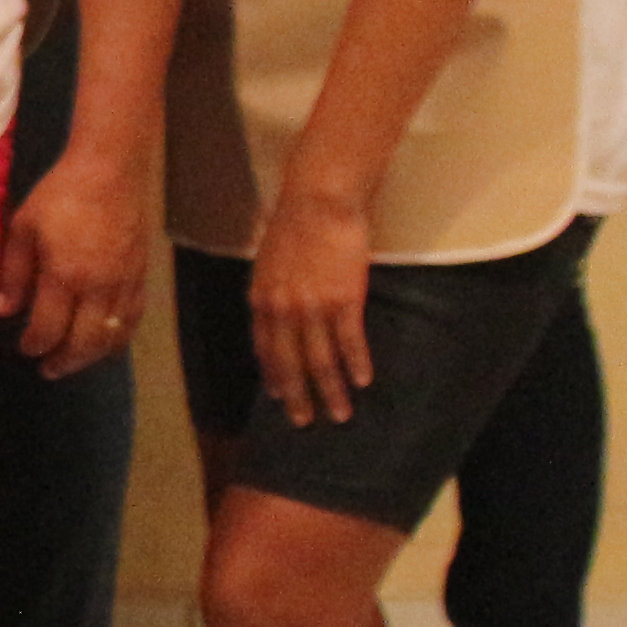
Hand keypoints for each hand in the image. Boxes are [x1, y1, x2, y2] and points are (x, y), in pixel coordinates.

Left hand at [0, 150, 147, 375]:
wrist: (111, 170)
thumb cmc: (60, 195)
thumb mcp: (23, 229)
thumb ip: (13, 273)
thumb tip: (1, 311)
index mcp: (65, 276)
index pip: (48, 328)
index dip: (35, 345)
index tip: (24, 350)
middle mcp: (99, 287)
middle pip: (84, 342)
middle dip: (64, 361)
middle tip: (48, 369)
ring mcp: (125, 283)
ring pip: (113, 335)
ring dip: (92, 356)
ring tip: (74, 362)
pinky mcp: (142, 275)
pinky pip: (133, 318)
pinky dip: (120, 337)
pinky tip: (108, 341)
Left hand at [250, 191, 378, 426]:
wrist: (317, 203)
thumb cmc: (294, 225)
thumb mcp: (269, 262)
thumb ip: (272, 289)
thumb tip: (276, 306)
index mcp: (261, 300)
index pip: (264, 349)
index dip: (272, 375)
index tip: (278, 396)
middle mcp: (282, 311)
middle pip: (289, 364)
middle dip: (297, 397)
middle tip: (304, 422)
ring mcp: (312, 308)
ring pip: (320, 361)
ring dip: (330, 392)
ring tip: (341, 414)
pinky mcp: (343, 301)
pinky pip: (349, 342)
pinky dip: (357, 364)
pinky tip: (364, 381)